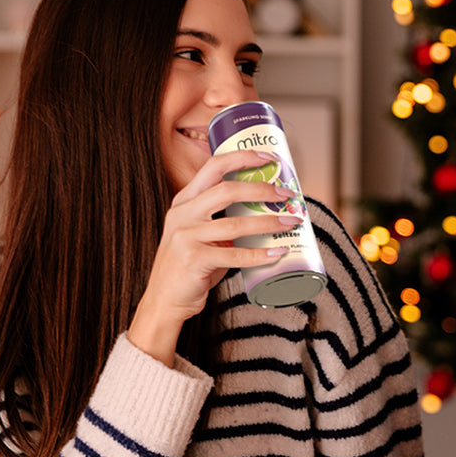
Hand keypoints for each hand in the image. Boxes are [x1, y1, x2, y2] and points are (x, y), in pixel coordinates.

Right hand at [129, 149, 300, 362]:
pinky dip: (259, 254)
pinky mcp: (194, 261)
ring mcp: (185, 237)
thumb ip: (222, 219)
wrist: (164, 298)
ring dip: (268, 222)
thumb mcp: (199, 232)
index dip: (241, 158)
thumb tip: (267, 208)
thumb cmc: (190, 265)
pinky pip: (234, 256)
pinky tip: (278, 252)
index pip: (212, 167)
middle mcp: (182, 214)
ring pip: (234, 224)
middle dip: (262, 190)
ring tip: (291, 221)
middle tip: (287, 195)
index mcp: (184, 201)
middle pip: (227, 191)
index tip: (268, 158)